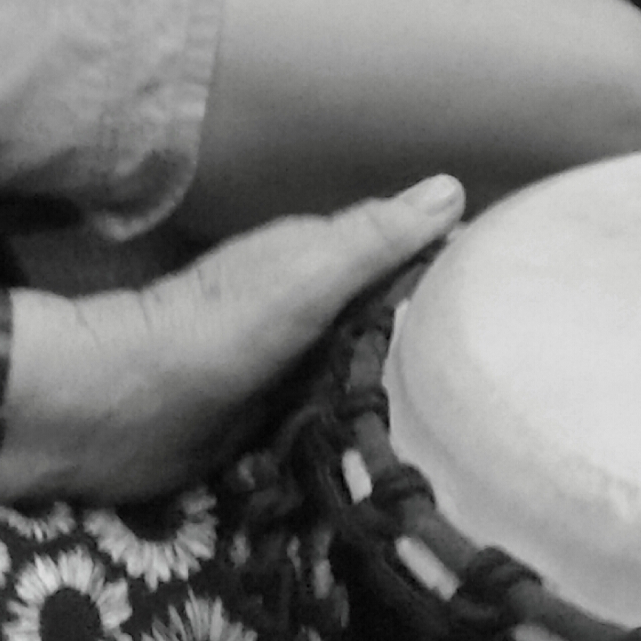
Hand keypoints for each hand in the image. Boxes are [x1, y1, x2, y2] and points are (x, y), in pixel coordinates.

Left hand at [4, 176, 467, 501]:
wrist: (117, 413)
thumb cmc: (213, 333)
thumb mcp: (304, 275)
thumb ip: (374, 238)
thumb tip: (454, 189)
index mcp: (323, 262)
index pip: (413, 260)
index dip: (464, 275)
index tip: (523, 301)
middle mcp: (316, 313)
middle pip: (399, 321)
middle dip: (447, 340)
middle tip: (511, 375)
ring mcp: (299, 371)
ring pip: (377, 373)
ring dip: (414, 392)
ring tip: (482, 419)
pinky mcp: (282, 426)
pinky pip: (346, 422)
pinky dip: (374, 430)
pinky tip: (416, 451)